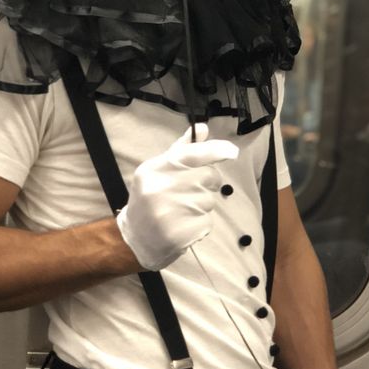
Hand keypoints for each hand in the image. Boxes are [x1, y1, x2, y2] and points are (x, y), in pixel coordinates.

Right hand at [116, 123, 238, 270]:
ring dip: (203, 204)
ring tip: (183, 210)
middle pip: (208, 176)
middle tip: (192, 190)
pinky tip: (185, 224)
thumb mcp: (159, 171)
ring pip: (210, 199)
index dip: (215, 150)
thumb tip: (202, 129)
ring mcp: (170, 213)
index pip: (191, 154)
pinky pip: (207, 221)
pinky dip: (201, 223)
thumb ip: (181, 150)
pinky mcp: (181, 233)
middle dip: (207, 182)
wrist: (136, 238)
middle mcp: (160, 189)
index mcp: (154, 170)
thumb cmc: (151, 198)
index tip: (232, 151)